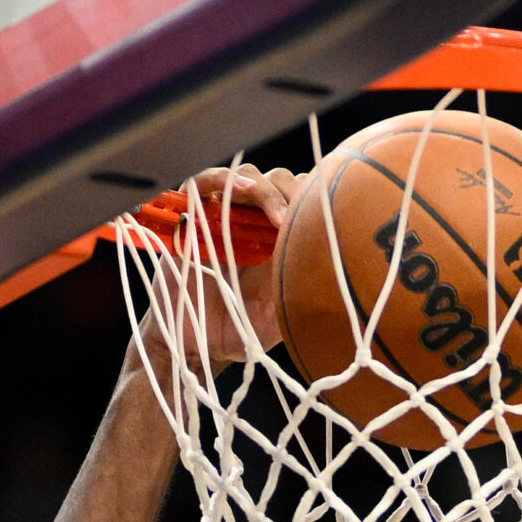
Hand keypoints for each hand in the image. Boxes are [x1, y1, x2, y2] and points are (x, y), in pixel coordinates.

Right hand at [134, 163, 300, 373]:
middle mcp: (252, 222)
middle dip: (292, 194)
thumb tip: (331, 262)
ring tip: (276, 215)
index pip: (302, 197)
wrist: (197, 345)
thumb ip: (299, 285)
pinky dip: (220, 180)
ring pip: (246, 176)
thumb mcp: (279, 311)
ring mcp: (222, 217)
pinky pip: (201, 183)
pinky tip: (239, 190)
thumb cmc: (240, 328)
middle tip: (295, 223)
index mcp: (278, 239)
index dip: (312, 200)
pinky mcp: (190, 218)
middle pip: (279, 181)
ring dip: (264, 188)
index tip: (319, 223)